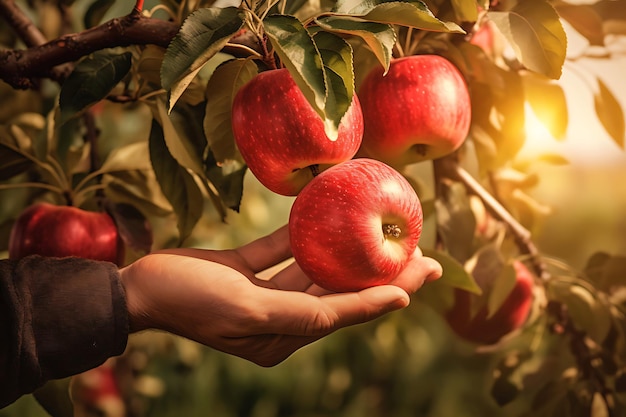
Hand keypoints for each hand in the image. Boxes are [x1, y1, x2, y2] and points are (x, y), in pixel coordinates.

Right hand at [119, 226, 441, 365]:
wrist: (139, 287)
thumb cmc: (191, 300)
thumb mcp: (251, 311)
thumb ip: (312, 313)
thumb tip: (378, 303)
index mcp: (285, 337)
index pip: (347, 312)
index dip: (387, 292)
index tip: (424, 272)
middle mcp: (281, 318)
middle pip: (340, 291)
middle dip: (381, 272)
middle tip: (423, 252)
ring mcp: (264, 294)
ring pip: (317, 270)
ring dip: (349, 252)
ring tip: (387, 233)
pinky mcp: (248, 271)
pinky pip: (285, 250)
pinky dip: (304, 234)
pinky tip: (327, 212)